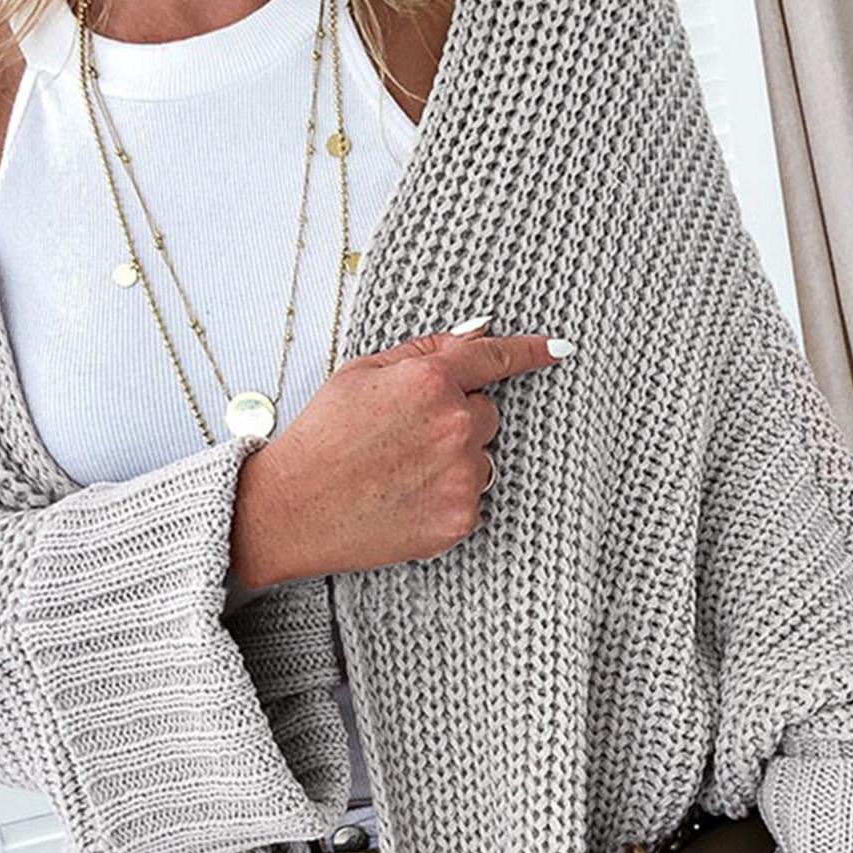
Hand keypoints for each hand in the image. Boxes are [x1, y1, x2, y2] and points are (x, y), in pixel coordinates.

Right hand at [229, 320, 569, 584]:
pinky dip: (447, 497)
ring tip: (400, 472)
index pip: (495, 358)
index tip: (558, 350)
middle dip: (458, 420)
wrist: (294, 510)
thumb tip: (476, 335)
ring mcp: (461, 475)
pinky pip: (471, 498)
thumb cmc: (322, 437)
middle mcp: (455, 425)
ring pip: (482, 459)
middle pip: (488, 414)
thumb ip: (423, 350)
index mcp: (430, 380)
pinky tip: (404, 498)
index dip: (530, 351)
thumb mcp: (361, 372)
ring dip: (455, 461)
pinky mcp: (459, 518)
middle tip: (405, 438)